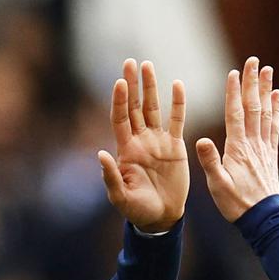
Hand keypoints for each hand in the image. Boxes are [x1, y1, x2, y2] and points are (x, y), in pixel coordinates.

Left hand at [101, 59, 188, 232]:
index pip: (120, 119)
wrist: (161, 217)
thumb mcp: (120, 197)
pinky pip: (177, 120)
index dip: (119, 101)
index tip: (120, 82)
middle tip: (130, 62)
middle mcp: (140, 141)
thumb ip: (111, 177)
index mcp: (126, 150)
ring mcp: (158, 141)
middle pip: (134, 106)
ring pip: (153, 108)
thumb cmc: (137, 210)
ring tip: (147, 65)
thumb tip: (100, 153)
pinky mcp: (175, 146)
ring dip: (150, 87)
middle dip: (132, 85)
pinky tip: (177, 84)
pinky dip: (178, 103)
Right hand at [196, 56, 278, 222]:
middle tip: (254, 61)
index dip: (234, 93)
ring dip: (266, 90)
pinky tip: (277, 96)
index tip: (234, 73)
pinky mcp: (270, 154)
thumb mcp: (217, 185)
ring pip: (265, 112)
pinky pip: (274, 126)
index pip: (235, 114)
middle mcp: (253, 143)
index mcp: (238, 149)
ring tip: (268, 70)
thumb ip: (210, 162)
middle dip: (253, 83)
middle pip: (253, 107)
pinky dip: (275, 109)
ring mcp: (264, 147)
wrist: (262, 218)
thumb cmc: (236, 204)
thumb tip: (201, 139)